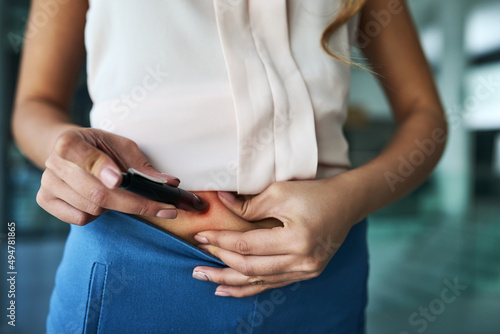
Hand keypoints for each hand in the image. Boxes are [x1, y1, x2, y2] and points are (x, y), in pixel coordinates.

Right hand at [37, 128, 179, 224]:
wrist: (71, 151)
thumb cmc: (102, 148)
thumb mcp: (123, 147)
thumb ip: (143, 166)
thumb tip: (171, 183)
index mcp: (70, 141)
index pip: (84, 156)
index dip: (101, 168)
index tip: (119, 180)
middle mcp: (54, 162)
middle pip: (96, 193)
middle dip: (135, 203)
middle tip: (165, 209)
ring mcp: (47, 183)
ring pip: (92, 208)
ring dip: (118, 208)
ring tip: (123, 195)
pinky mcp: (45, 201)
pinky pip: (80, 219)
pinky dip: (98, 215)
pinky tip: (101, 202)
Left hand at [192, 173, 362, 296]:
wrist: (347, 203)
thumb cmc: (314, 193)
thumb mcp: (280, 192)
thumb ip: (249, 203)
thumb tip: (220, 203)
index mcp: (296, 239)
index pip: (247, 245)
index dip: (221, 241)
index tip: (200, 236)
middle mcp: (302, 261)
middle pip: (250, 269)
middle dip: (220, 265)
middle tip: (196, 263)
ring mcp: (306, 271)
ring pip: (260, 281)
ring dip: (230, 282)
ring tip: (206, 281)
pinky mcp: (306, 273)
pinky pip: (272, 283)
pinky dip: (249, 287)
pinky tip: (230, 289)